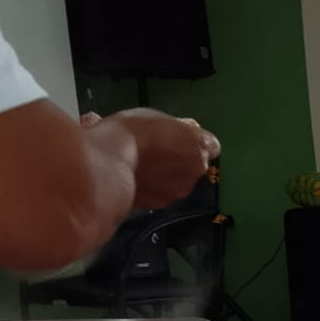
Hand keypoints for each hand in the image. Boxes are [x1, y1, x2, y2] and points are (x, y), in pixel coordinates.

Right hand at [94, 108, 219, 208]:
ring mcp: (180, 190)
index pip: (210, 145)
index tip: (178, 137)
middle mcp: (197, 171)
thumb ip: (177, 128)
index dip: (193, 141)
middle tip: (154, 150)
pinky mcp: (162, 204)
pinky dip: (152, 187)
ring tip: (141, 164)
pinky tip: (135, 177)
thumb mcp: (157, 117)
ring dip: (166, 175)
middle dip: (179, 159)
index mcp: (200, 146)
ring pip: (178, 181)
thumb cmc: (132, 132)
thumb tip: (184, 131)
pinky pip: (160, 192)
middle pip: (193, 164)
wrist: (109, 161)